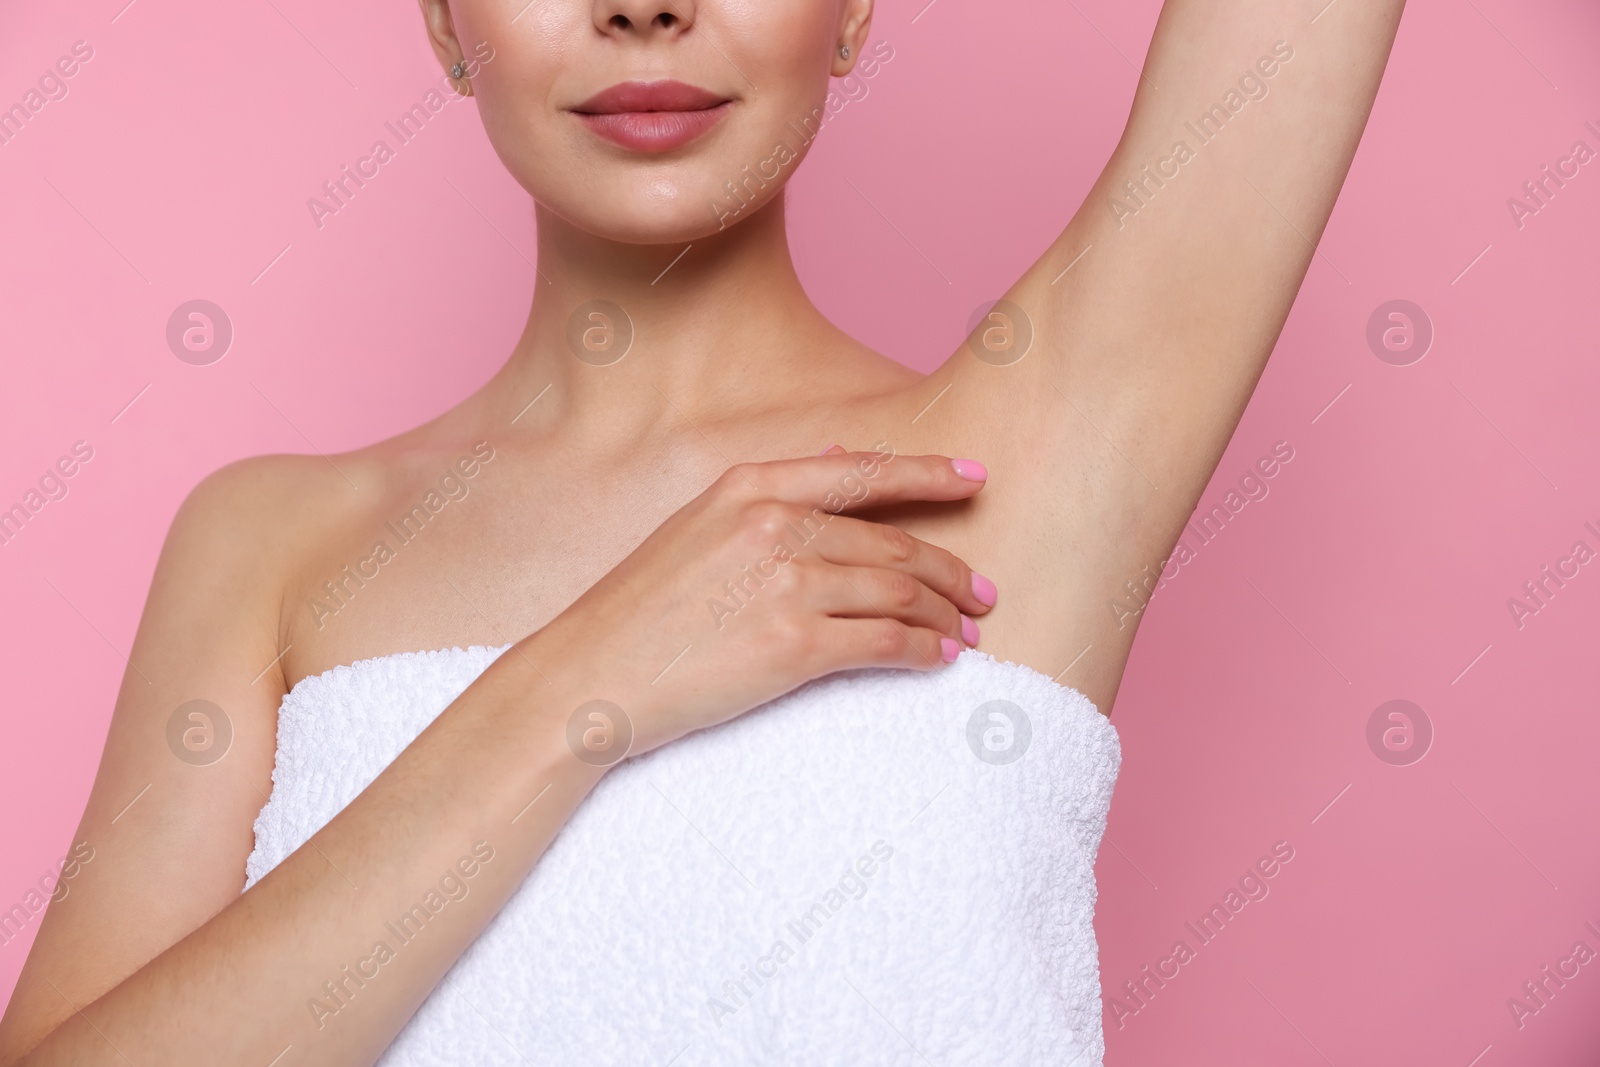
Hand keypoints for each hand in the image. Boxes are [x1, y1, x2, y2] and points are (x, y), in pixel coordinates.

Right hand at [527, 449, 996, 759]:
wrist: (590, 676)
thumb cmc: (638, 610)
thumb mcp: (695, 527)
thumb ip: (766, 497)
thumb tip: (835, 458)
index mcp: (749, 487)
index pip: (863, 473)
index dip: (930, 475)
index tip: (975, 480)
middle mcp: (773, 525)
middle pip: (892, 543)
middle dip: (949, 569)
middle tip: (983, 592)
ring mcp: (785, 584)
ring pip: (898, 592)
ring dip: (944, 615)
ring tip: (967, 631)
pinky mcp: (792, 646)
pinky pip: (883, 642)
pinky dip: (921, 650)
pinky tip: (938, 659)